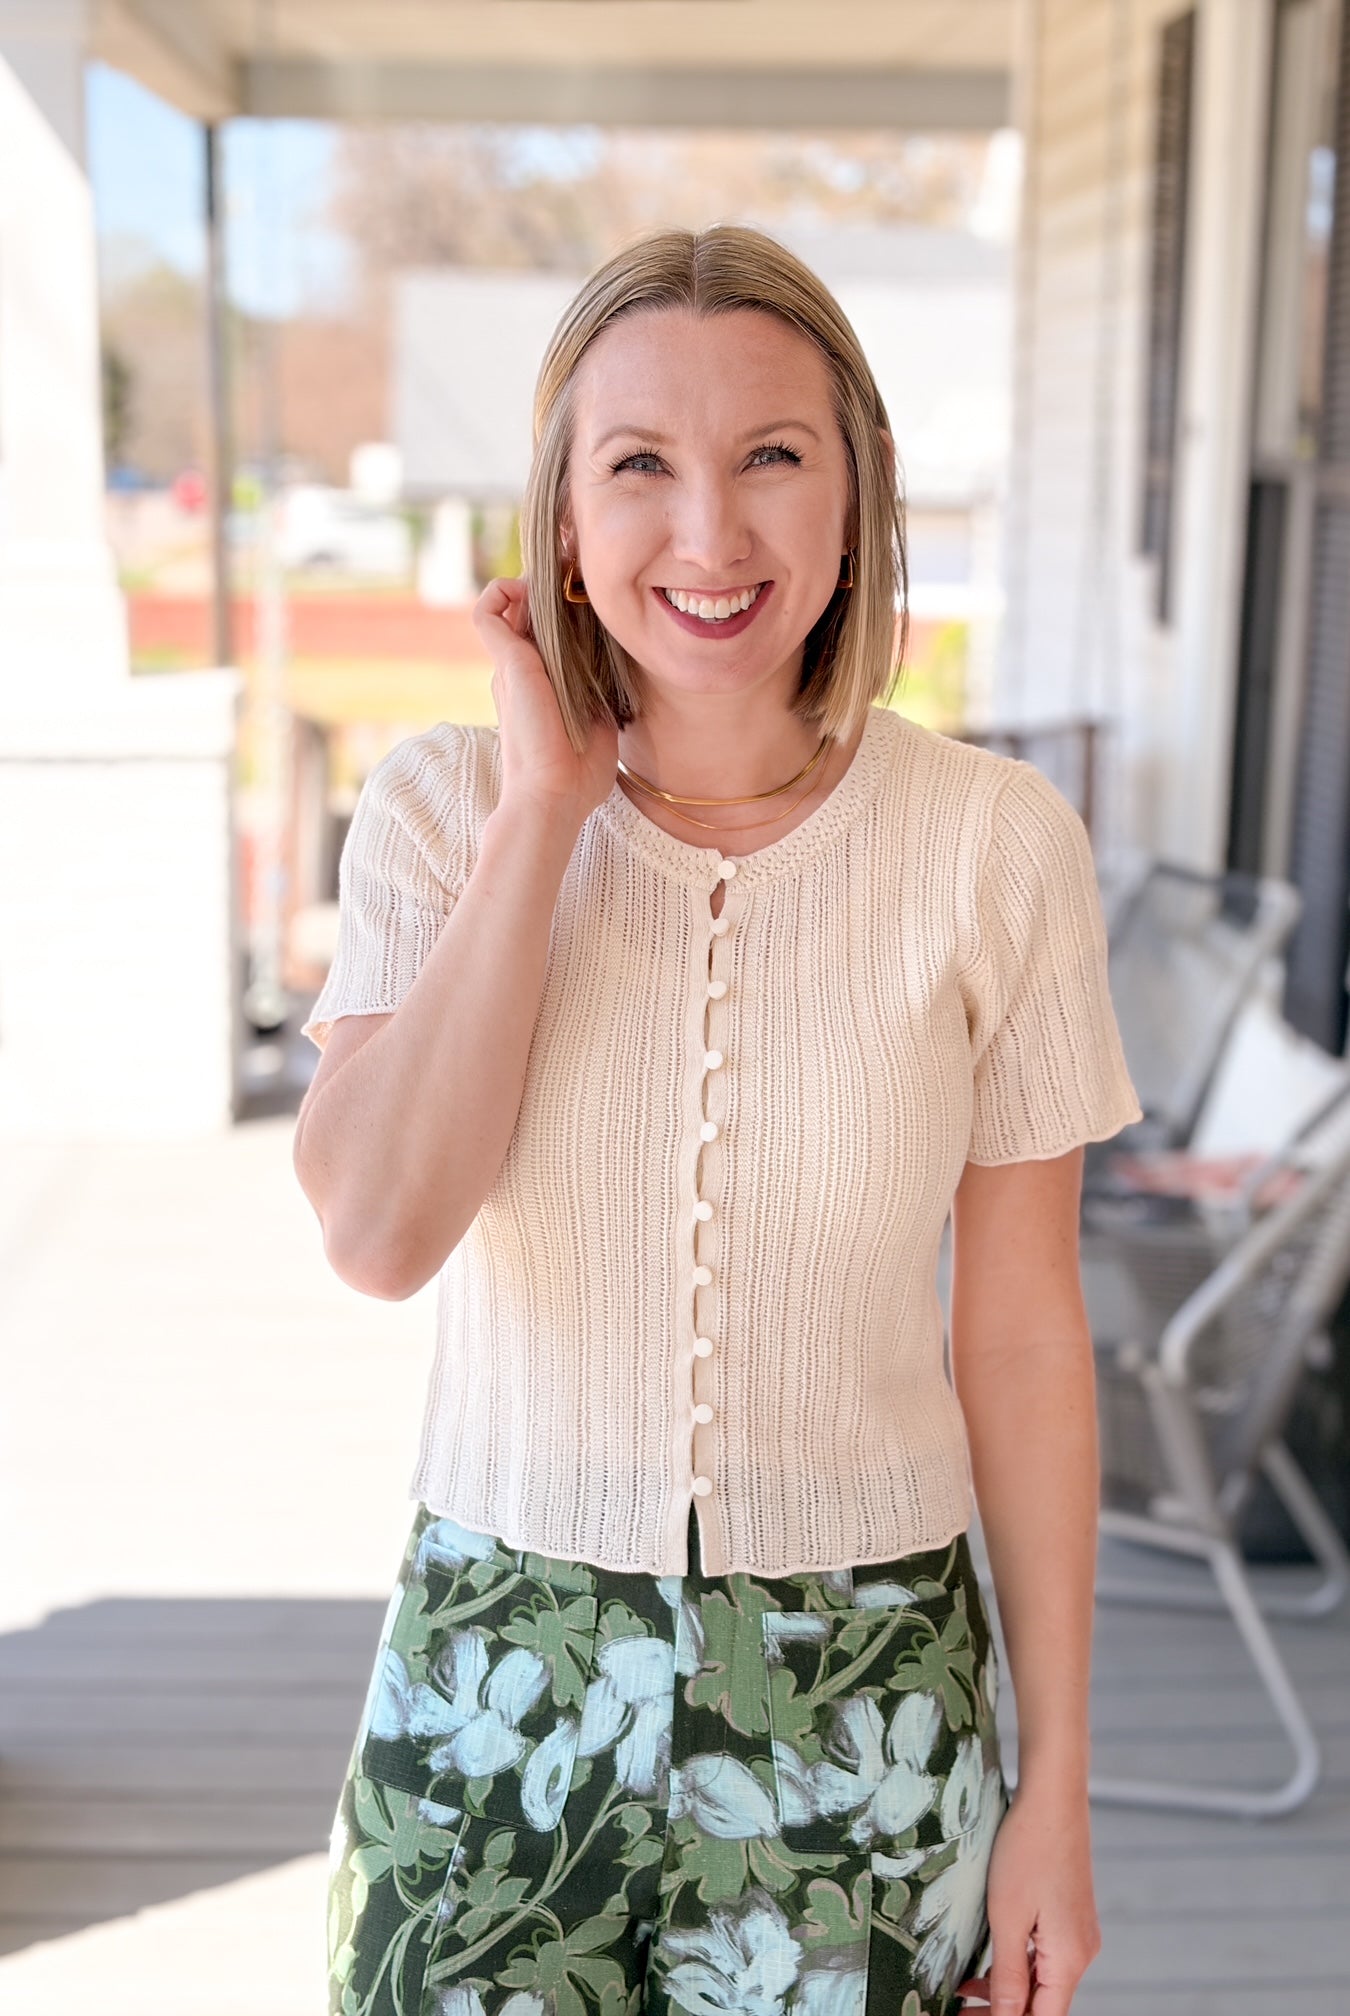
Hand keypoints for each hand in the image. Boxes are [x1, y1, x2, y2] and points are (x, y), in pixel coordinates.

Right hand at [472, 575, 617, 824]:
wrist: (554, 796)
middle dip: (553, 590)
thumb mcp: (599, 719)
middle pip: (526, 611)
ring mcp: (510, 666)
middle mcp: (520, 671)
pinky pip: (488, 610)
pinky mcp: (507, 662)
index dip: (562, 608)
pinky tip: (534, 591)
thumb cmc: (578, 773)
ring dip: (532, 586)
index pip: (544, 631)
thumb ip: (601, 692)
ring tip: (563, 583)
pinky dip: (503, 590)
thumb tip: (621, 669)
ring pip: (508, 604)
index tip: (590, 596)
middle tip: (581, 580)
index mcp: (539, 686)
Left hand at [955, 1783, 1101, 2014]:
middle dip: (1002, 2011)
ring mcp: (1078, 1933)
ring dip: (1008, 1990)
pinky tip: (991, 1963)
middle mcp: (1081, 1952)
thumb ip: (1009, 1975)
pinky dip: (1019, 1966)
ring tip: (965, 1991)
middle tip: (960, 2011)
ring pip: (1044, 1980)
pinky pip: (1046, 1956)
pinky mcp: (1070, 1915)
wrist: (1052, 1797)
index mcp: (1070, 1960)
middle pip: (1044, 2004)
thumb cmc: (1027, 1851)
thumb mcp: (1008, 1918)